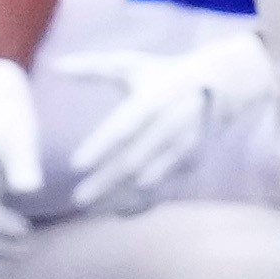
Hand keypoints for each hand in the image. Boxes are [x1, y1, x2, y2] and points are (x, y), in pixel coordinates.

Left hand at [61, 29, 275, 213]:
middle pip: (133, 160)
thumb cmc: (165, 74)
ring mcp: (184, 148)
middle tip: (77, 198)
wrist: (224, 85)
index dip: (100, 147)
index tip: (76, 165)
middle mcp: (170, 126)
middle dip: (105, 182)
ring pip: (149, 180)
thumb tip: (55, 66)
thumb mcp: (132, 65)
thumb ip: (92, 67)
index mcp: (153, 100)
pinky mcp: (191, 163)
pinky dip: (143, 203)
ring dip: (121, 196)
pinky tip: (119, 212)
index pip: (123, 128)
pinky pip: (165, 189)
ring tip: (93, 209)